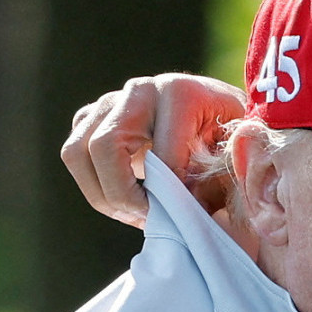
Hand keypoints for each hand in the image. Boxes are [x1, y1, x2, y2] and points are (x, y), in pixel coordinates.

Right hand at [60, 73, 245, 227]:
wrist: (222, 114)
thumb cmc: (233, 140)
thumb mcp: (236, 159)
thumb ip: (215, 184)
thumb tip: (186, 213)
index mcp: (181, 94)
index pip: (159, 156)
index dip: (166, 196)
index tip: (180, 219)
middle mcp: (141, 90)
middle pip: (103, 147)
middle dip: (123, 196)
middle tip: (151, 221)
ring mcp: (112, 99)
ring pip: (77, 152)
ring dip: (104, 195)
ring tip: (139, 216)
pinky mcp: (94, 115)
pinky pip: (75, 155)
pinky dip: (96, 186)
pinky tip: (130, 201)